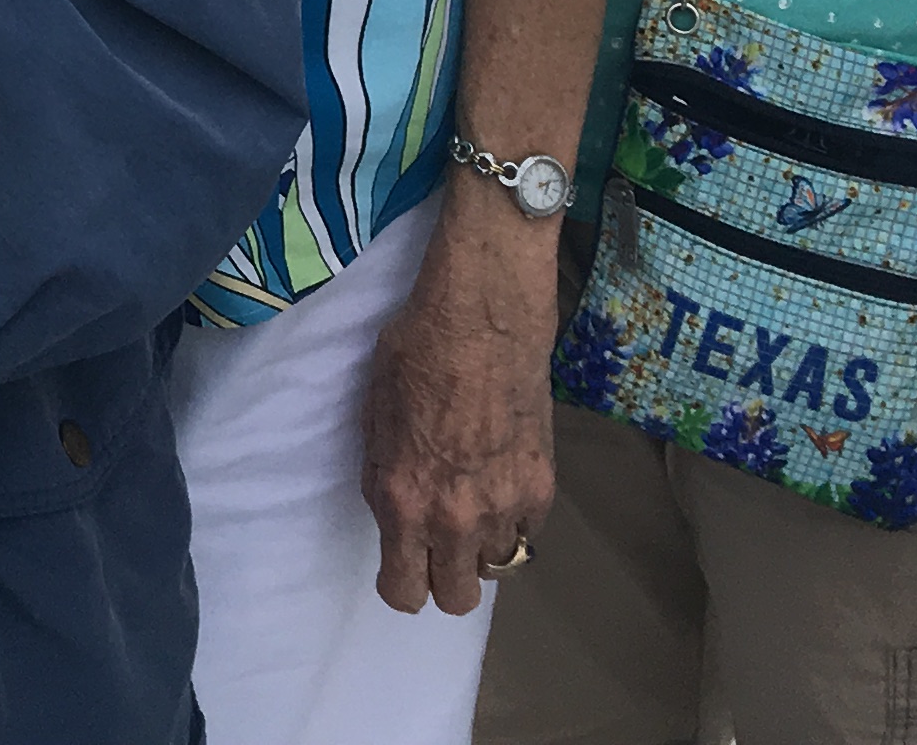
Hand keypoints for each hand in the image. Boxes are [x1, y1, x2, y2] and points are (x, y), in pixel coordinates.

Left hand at [361, 205, 562, 615]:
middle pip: (457, 599)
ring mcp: (504, 506)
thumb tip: (395, 510)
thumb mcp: (373, 415)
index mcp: (402, 499)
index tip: (402, 566)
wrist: (482, 317)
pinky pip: (527, 533)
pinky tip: (503, 481)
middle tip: (440, 545)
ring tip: (474, 508)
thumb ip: (383, 474)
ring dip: (482, 548)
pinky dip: (515, 519)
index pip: (403, 592)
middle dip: (444, 580)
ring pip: (497, 569)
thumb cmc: (414, 352)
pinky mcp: (542, 487)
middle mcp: (454, 517)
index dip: (400, 585)